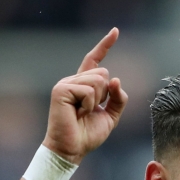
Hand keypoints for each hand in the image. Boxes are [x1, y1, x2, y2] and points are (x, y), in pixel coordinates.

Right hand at [43, 28, 128, 164]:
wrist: (72, 149)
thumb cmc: (88, 135)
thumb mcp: (111, 116)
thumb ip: (118, 99)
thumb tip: (116, 79)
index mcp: (84, 84)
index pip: (96, 60)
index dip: (105, 45)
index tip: (115, 30)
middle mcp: (74, 80)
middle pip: (103, 73)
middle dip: (105, 94)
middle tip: (90, 110)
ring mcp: (66, 83)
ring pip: (98, 81)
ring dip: (97, 101)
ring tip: (83, 112)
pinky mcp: (61, 90)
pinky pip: (88, 90)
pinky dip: (89, 104)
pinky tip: (78, 113)